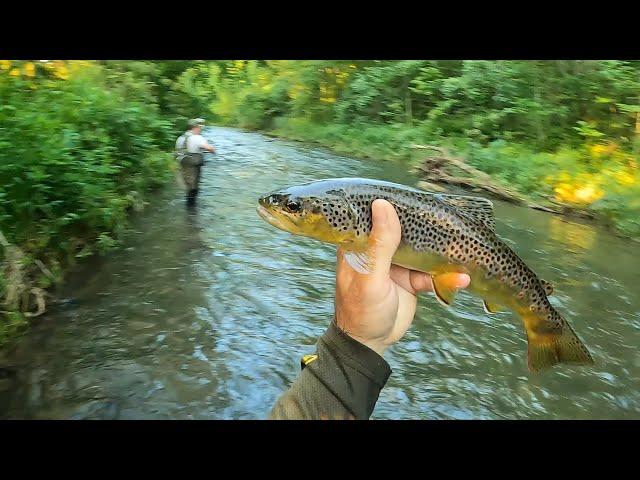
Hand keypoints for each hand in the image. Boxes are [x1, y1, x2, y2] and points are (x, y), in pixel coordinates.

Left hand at [334, 199, 470, 355]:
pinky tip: (462, 278)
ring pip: (422, 251)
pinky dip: (446, 277)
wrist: (371, 344)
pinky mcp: (412, 280)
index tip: (414, 195)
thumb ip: (380, 244)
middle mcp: (378, 250)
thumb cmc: (361, 310)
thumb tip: (383, 204)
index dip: (393, 203)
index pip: (374, 215)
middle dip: (425, 227)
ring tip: (462, 251)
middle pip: (403, 230)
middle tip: (449, 218)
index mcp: (360, 244)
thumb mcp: (370, 277)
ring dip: (441, 254)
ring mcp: (397, 265)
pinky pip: (431, 274)